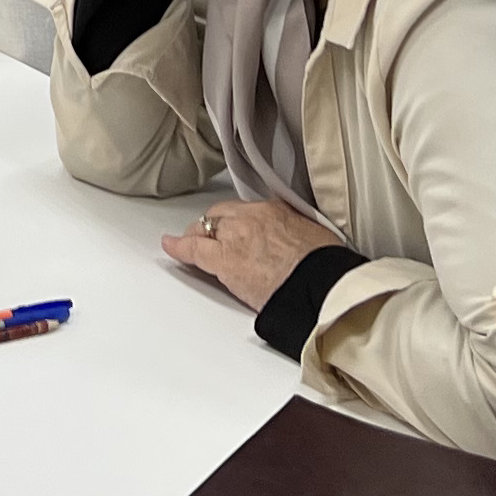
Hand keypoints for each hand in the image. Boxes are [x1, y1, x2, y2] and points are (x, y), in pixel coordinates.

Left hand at [161, 195, 344, 309]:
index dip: (236, 222)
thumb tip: (302, 242)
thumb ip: (299, 235)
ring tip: (190, 245)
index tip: (235, 228)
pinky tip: (170, 247)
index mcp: (276, 210)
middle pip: (221, 216)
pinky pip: (193, 249)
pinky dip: (179, 248)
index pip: (245, 211)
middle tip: (209, 237)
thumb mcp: (317, 238)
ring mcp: (235, 236)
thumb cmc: (325, 267)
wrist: (321, 285)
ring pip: (206, 229)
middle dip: (213, 226)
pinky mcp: (224, 260)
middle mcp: (252, 217)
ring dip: (199, 237)